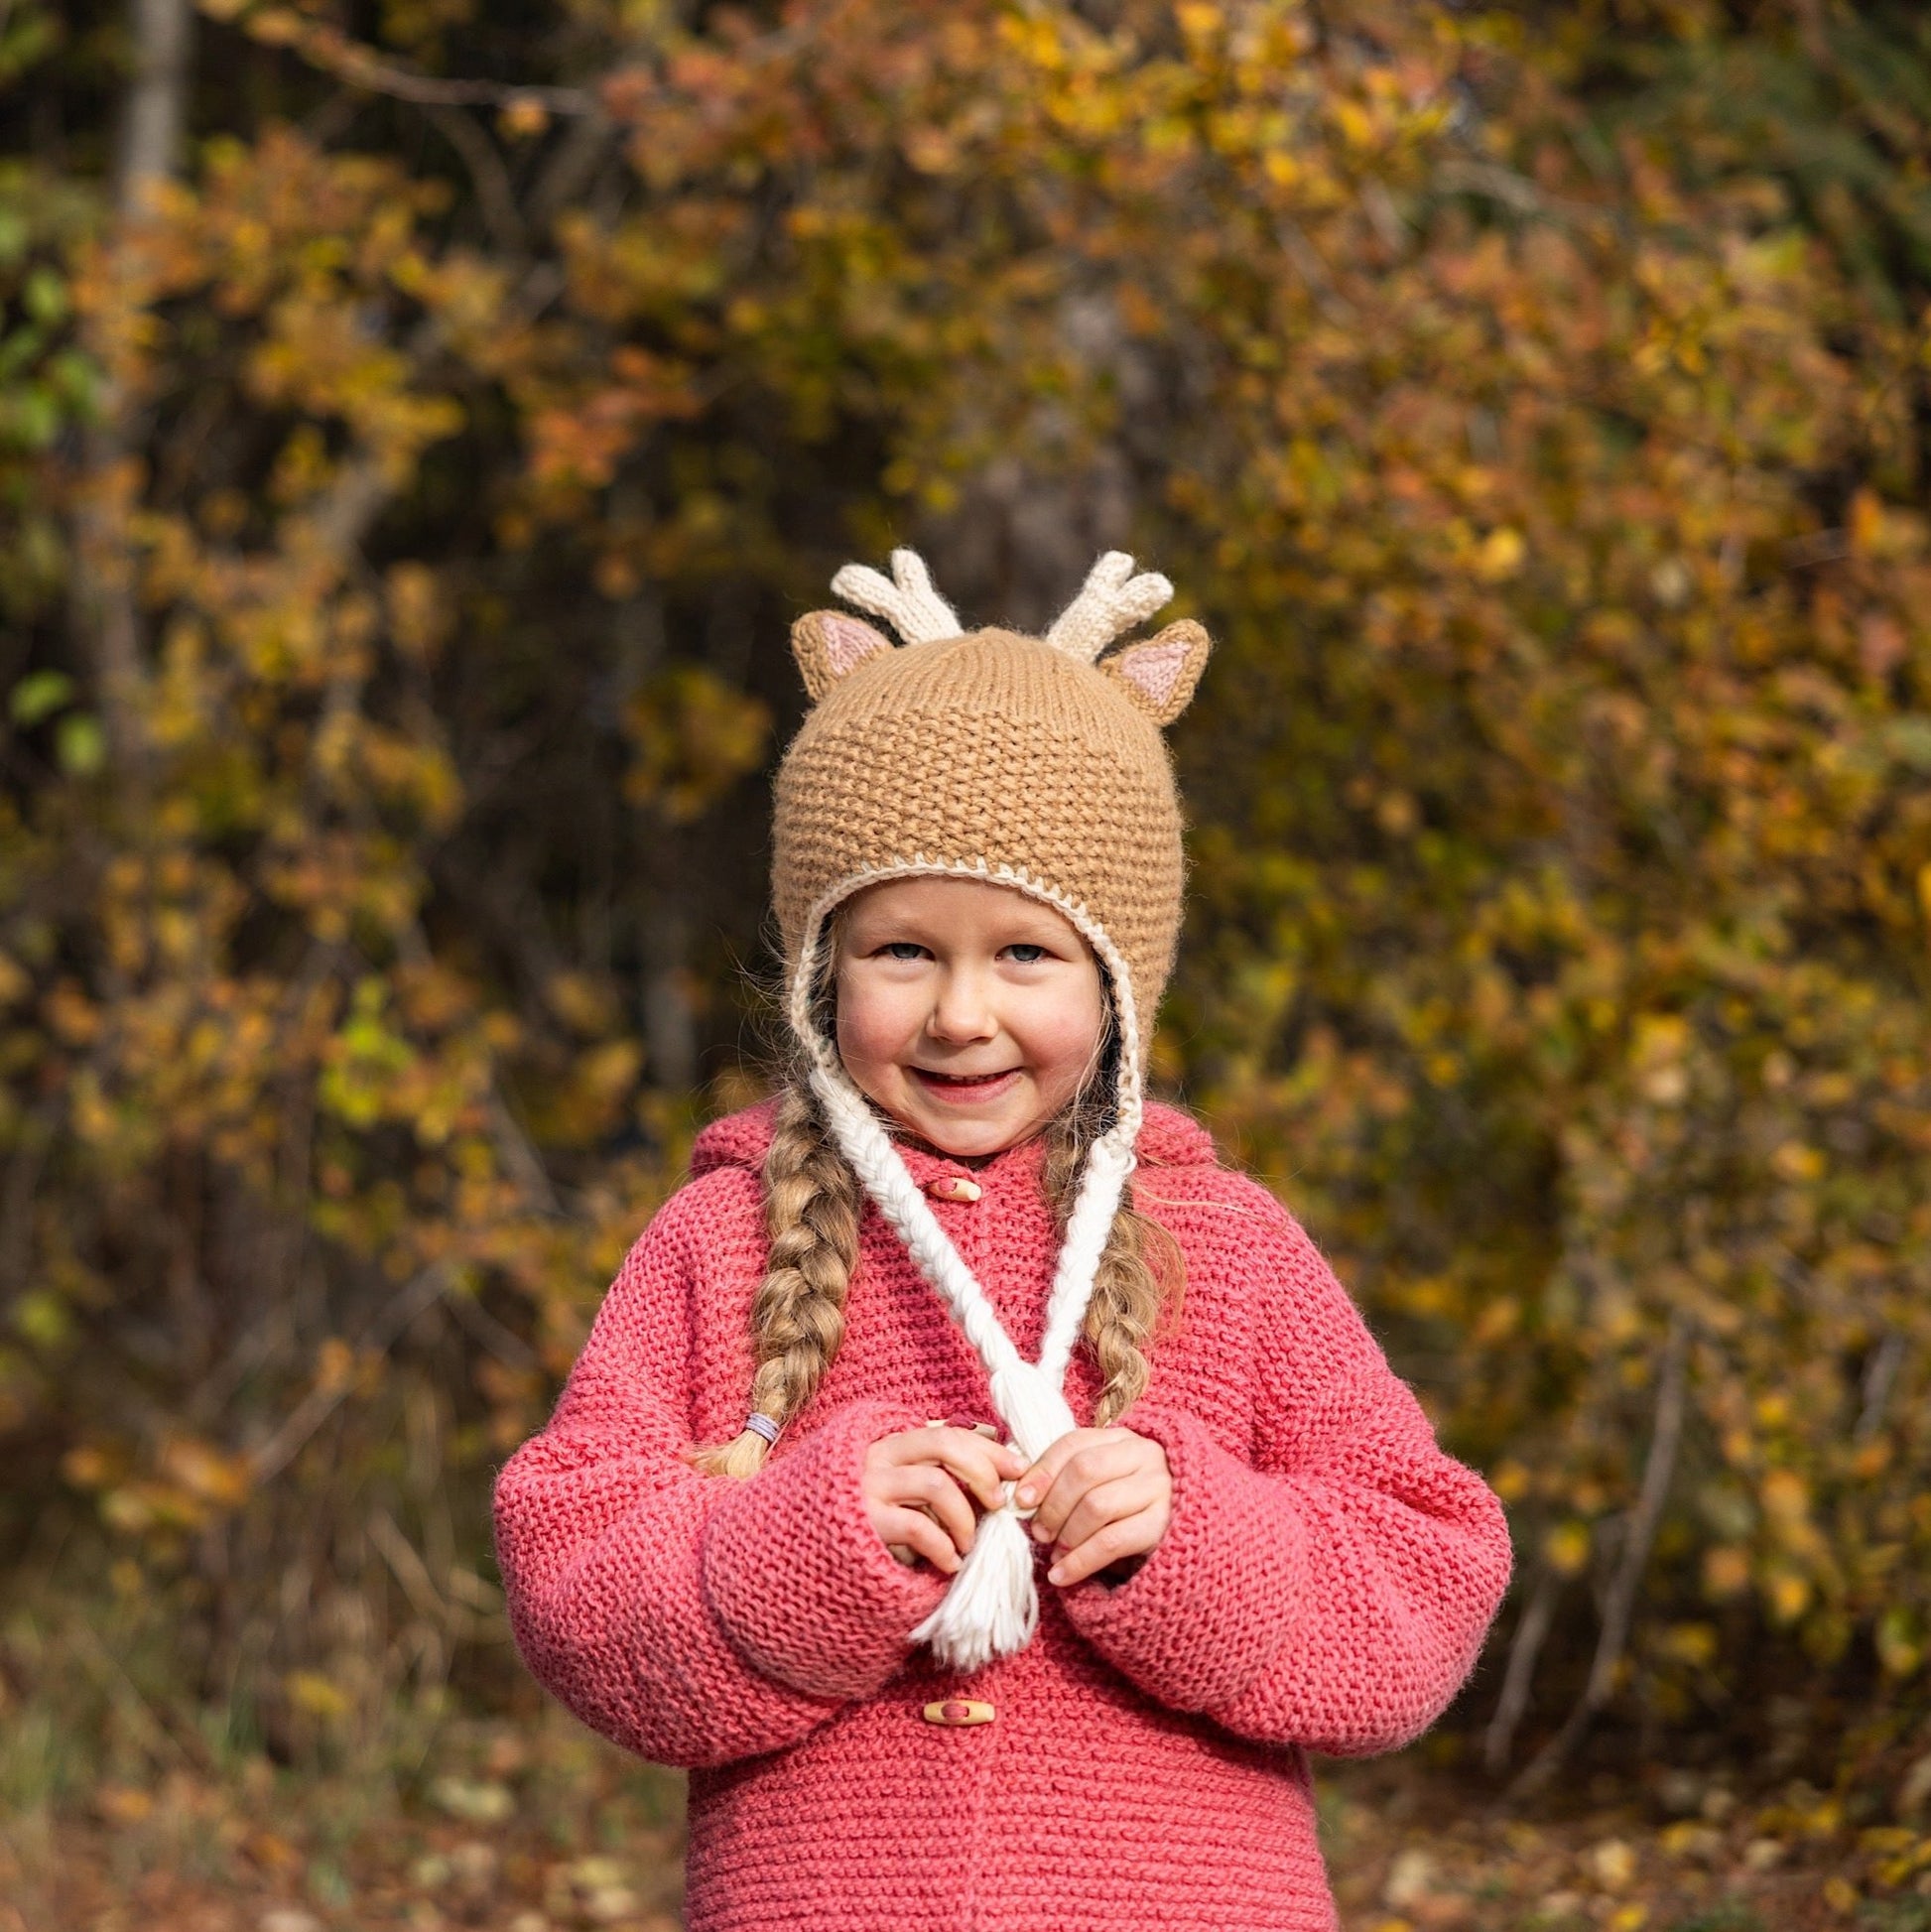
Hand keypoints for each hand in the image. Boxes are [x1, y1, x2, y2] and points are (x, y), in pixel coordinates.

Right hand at [862, 1424, 1026, 1573]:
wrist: (805, 1554)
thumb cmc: (864, 1523)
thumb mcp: (899, 1494)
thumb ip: (933, 1479)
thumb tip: (994, 1482)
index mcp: (892, 1444)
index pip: (949, 1432)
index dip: (989, 1448)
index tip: (1019, 1468)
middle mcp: (879, 1456)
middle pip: (944, 1445)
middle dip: (982, 1471)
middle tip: (998, 1503)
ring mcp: (869, 1486)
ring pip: (936, 1483)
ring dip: (964, 1517)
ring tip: (968, 1544)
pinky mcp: (865, 1521)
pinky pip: (919, 1526)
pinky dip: (944, 1547)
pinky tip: (949, 1563)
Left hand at [1015, 1427, 1171, 1586]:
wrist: (1191, 1535)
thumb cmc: (1134, 1509)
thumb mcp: (1106, 1484)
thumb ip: (1071, 1479)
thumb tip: (1022, 1494)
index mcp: (1123, 1439)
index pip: (1074, 1444)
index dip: (1043, 1470)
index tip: (1021, 1498)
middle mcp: (1145, 1455)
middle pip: (1084, 1471)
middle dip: (1053, 1505)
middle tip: (1039, 1532)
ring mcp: (1159, 1488)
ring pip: (1097, 1505)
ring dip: (1067, 1534)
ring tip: (1055, 1554)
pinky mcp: (1164, 1525)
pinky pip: (1111, 1541)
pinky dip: (1080, 1561)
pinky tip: (1063, 1575)